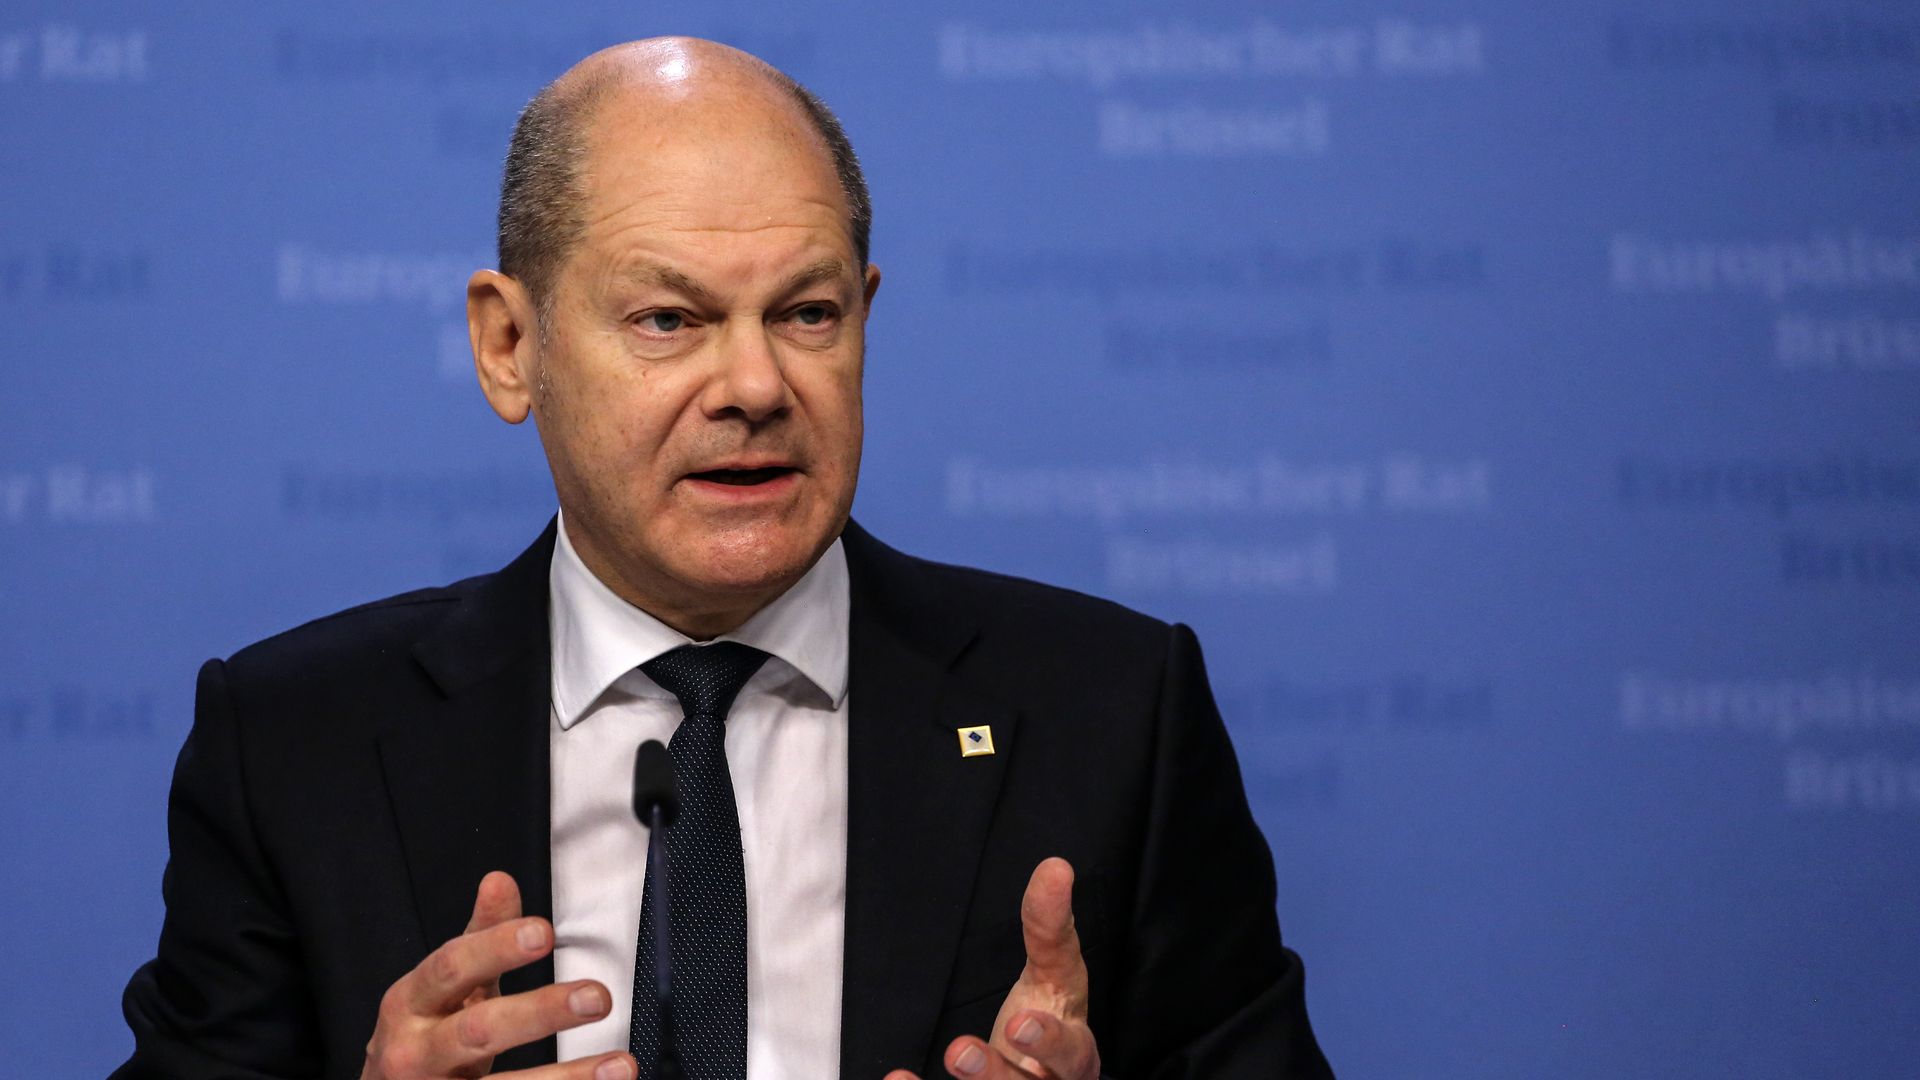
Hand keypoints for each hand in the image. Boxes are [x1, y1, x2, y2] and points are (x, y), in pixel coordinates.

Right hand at [360, 870, 635, 1079]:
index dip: (495, 947)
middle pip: (479, 1031)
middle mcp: (415, 1051)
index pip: (452, 967)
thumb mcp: (441, 987)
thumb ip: (479, 937)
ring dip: (566, 1077)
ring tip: (619, 1065)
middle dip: (540, 1013)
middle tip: (596, 997)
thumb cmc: (422, 1035)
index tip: (543, 932)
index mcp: (411, 1002)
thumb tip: (499, 881)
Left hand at [885, 858, 1101, 1079]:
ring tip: (944, 1056)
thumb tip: (1054, 866)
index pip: (1068, 1054)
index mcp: (1073, 1055)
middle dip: (993, 1074)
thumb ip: (1051, 928)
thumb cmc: (1053, 1015)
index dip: (1048, 1043)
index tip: (1021, 1022)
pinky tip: (897, 1079)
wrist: (1052, 1074)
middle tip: (960, 1051)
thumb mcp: (1057, 972)